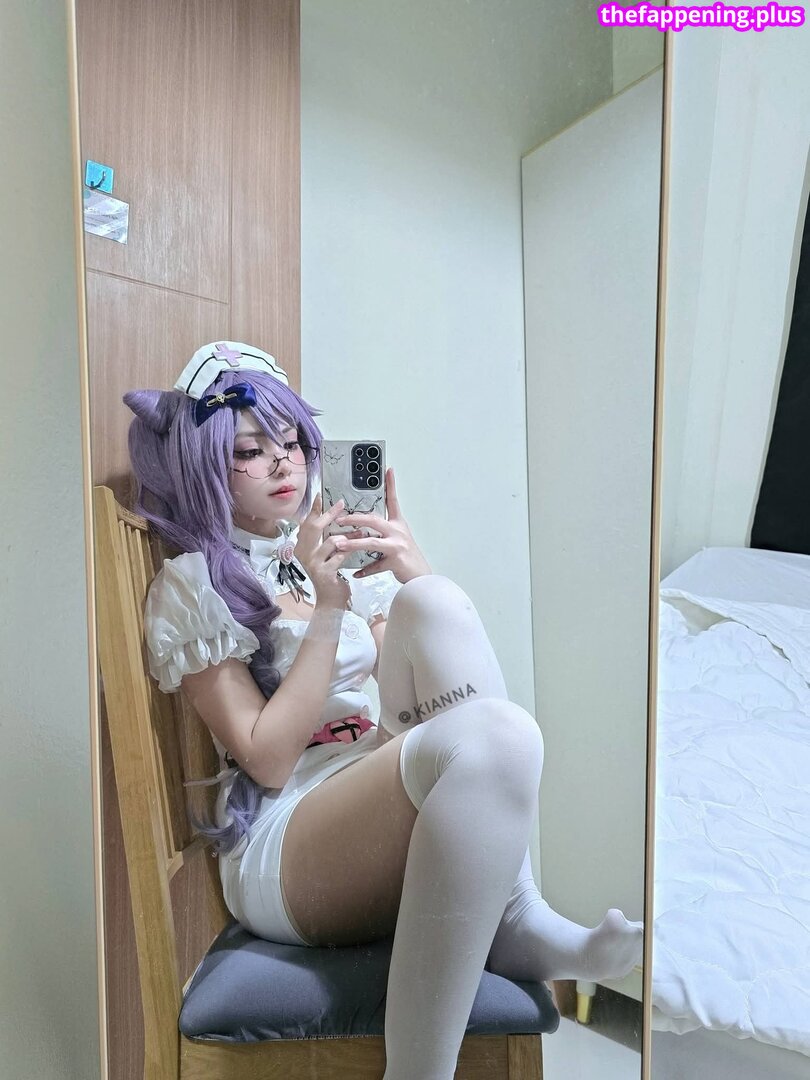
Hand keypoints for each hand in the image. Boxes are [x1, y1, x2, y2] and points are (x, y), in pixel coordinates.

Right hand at [294, 493, 351, 609]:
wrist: (331, 601)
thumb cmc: (330, 576)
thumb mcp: (325, 556)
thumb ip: (325, 540)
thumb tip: (332, 519)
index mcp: (302, 547)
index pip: (306, 524)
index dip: (314, 510)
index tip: (320, 496)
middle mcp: (303, 554)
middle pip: (314, 528)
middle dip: (329, 515)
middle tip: (342, 505)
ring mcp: (313, 563)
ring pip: (331, 541)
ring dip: (348, 535)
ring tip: (361, 532)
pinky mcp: (324, 572)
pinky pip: (340, 555)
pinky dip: (351, 550)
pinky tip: (359, 548)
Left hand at [332, 467, 431, 583]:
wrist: (421, 577)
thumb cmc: (408, 558)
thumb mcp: (399, 539)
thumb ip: (384, 532)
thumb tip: (365, 528)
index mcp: (398, 525)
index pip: (393, 501)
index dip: (391, 485)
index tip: (388, 470)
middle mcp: (398, 533)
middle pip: (374, 520)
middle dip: (355, 518)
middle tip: (340, 518)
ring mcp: (397, 547)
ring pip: (372, 543)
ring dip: (354, 544)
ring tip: (339, 544)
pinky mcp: (395, 562)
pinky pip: (375, 566)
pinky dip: (365, 570)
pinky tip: (356, 573)